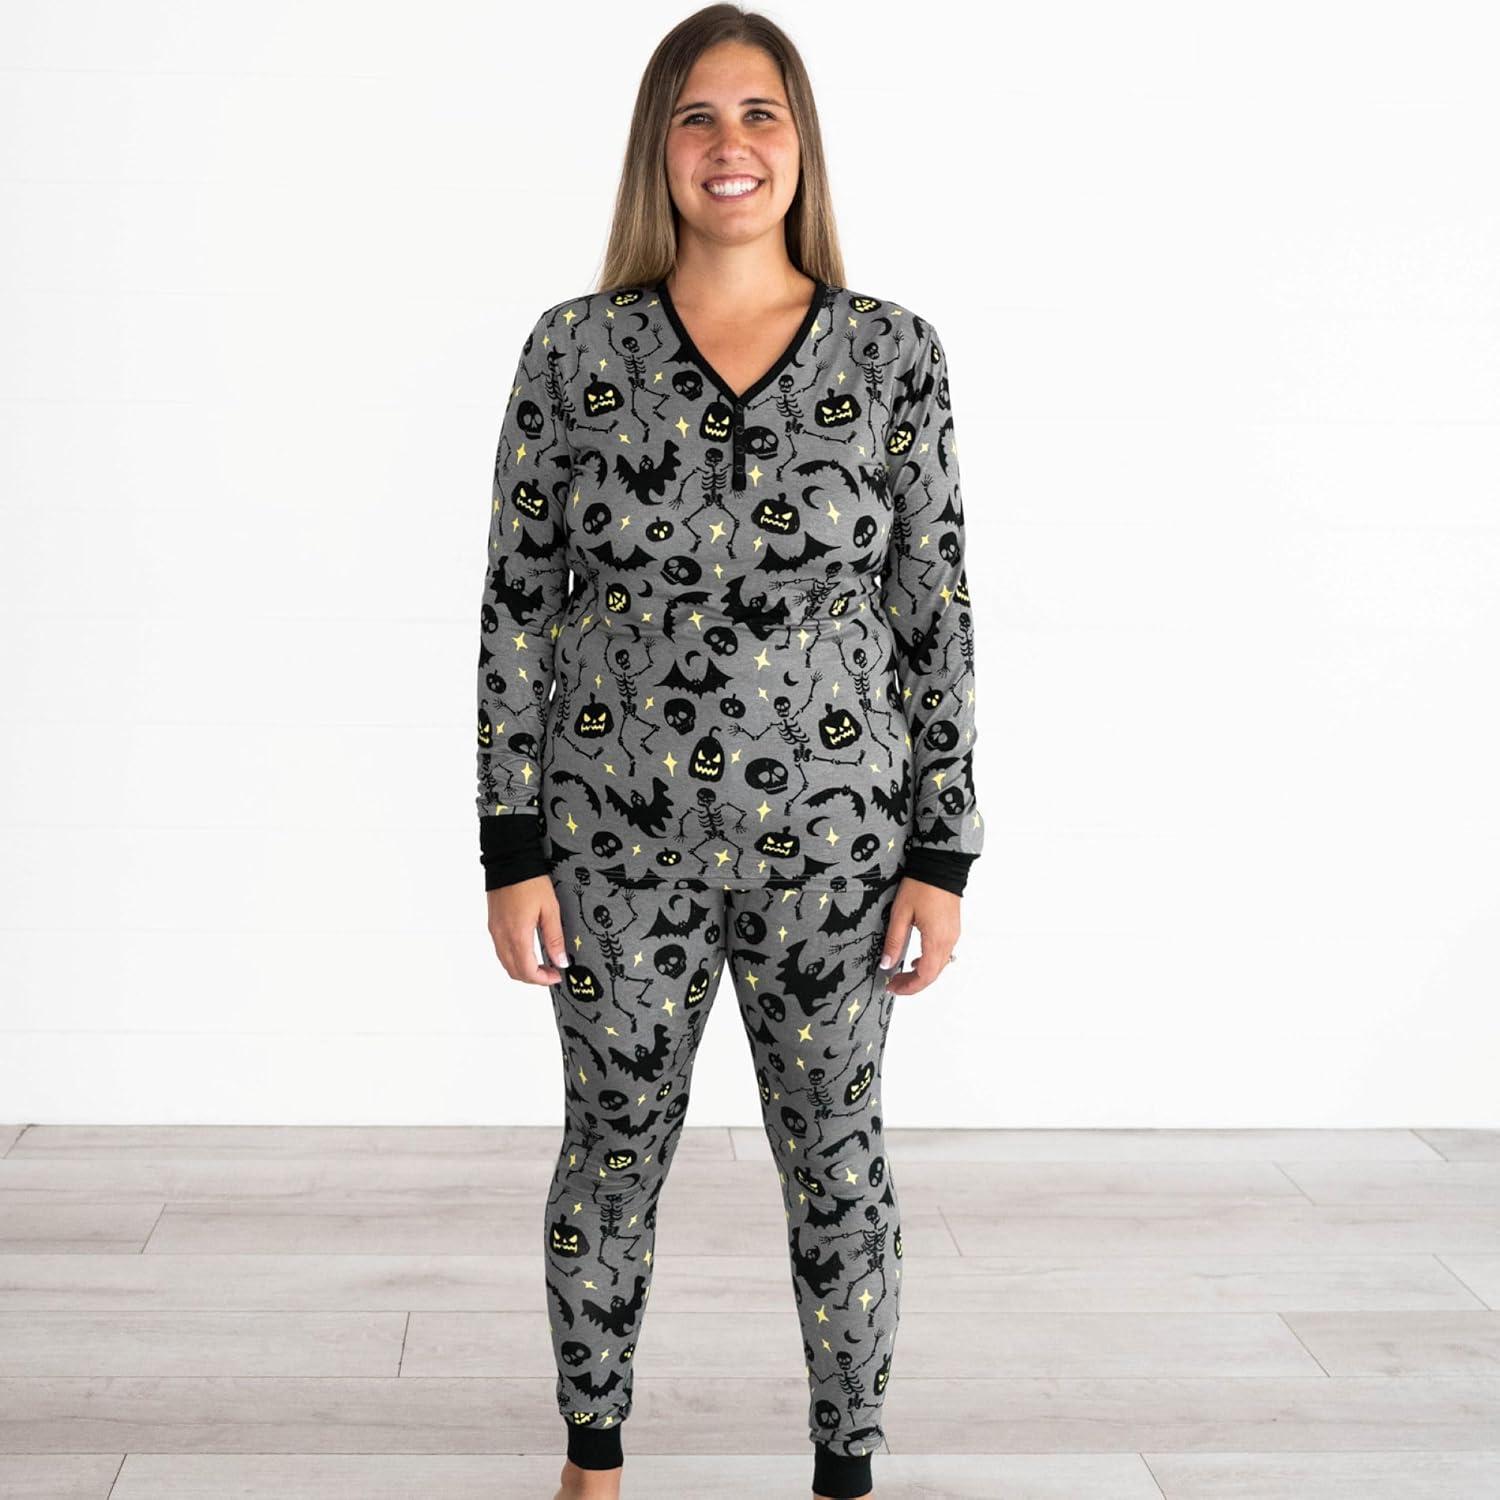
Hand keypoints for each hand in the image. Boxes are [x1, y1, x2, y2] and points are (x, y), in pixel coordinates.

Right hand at [486, 876, 569, 985]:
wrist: (509, 860)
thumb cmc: (530, 881)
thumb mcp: (550, 909)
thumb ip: (555, 938)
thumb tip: (561, 962)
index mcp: (517, 934)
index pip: (526, 971)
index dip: (542, 979)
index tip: (556, 975)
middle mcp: (502, 936)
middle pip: (514, 971)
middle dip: (533, 978)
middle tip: (551, 972)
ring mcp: (495, 931)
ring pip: (505, 963)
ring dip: (522, 969)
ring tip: (541, 963)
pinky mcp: (493, 924)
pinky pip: (501, 950)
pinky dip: (513, 958)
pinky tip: (528, 950)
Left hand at [879, 876, 960, 995]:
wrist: (941, 865)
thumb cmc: (921, 885)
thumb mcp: (900, 913)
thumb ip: (894, 941)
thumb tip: (886, 964)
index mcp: (936, 940)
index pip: (924, 976)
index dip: (908, 987)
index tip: (892, 987)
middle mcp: (948, 941)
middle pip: (932, 974)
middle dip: (913, 984)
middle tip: (893, 983)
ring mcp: (953, 935)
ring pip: (939, 966)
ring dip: (921, 974)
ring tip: (901, 973)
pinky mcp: (953, 929)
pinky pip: (943, 954)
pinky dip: (929, 962)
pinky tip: (916, 958)